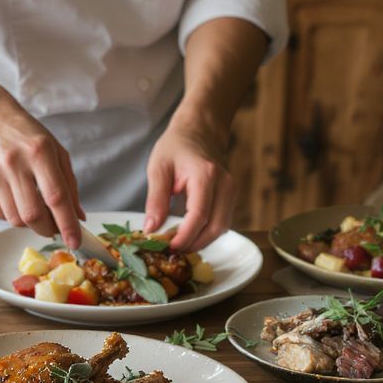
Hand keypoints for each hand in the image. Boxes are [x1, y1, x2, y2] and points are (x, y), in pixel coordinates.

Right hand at [0, 96, 83, 247]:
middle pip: (33, 215)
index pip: (56, 197)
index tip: (75, 242)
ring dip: (30, 223)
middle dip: (48, 229)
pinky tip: (17, 200)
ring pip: (15, 219)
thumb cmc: (26, 135)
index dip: (67, 224)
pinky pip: (0, 214)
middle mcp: (14, 163)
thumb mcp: (55, 151)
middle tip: (54, 228)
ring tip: (36, 210)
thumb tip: (78, 217)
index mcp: (39, 152)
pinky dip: (13, 215)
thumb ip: (69, 185)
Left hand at [144, 121, 235, 251]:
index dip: (185, 236)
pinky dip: (207, 233)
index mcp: (205, 175)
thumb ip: (155, 200)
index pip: (199, 215)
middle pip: (215, 227)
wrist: (199, 131)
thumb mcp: (158, 168)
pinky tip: (188, 234)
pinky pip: (222, 222)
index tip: (168, 247)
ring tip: (178, 244)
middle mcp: (225, 184)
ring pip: (222, 228)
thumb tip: (151, 229)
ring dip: (201, 241)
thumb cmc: (176, 147)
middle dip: (193, 244)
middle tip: (171, 251)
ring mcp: (232, 191)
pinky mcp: (232, 198)